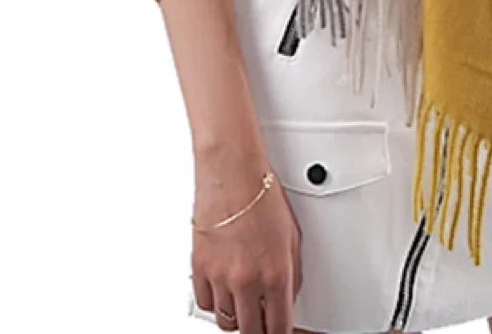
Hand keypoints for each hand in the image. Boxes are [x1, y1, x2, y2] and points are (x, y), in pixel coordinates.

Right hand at [191, 152, 301, 333]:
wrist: (231, 173)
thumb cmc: (262, 195)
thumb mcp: (292, 235)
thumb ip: (292, 272)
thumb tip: (289, 295)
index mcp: (276, 273)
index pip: (279, 327)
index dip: (280, 333)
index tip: (279, 331)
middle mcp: (247, 280)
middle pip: (251, 331)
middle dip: (258, 329)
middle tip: (261, 321)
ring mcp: (221, 277)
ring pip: (226, 322)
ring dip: (236, 318)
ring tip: (243, 305)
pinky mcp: (199, 269)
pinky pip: (206, 303)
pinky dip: (215, 302)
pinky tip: (223, 291)